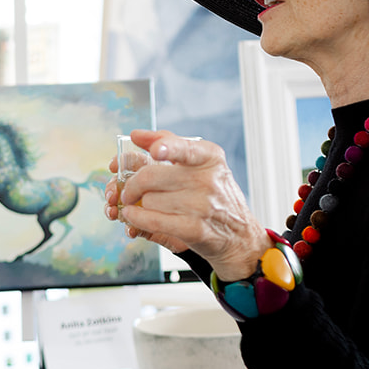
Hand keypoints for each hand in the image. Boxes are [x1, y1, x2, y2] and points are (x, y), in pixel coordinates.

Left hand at [109, 129, 267, 279]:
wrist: (239, 233)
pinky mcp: (194, 230)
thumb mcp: (202, 162)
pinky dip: (136, 219)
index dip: (167, 148)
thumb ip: (169, 142)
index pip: (184, 148)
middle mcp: (208, 180)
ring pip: (148, 201)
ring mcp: (202, 206)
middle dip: (132, 185)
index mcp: (209, 157)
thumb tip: (136, 135)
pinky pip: (153, 221)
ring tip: (142, 206)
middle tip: (129, 190)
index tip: (155, 151)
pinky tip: (133, 216)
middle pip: (150, 177)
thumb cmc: (214, 193)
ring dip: (137, 205)